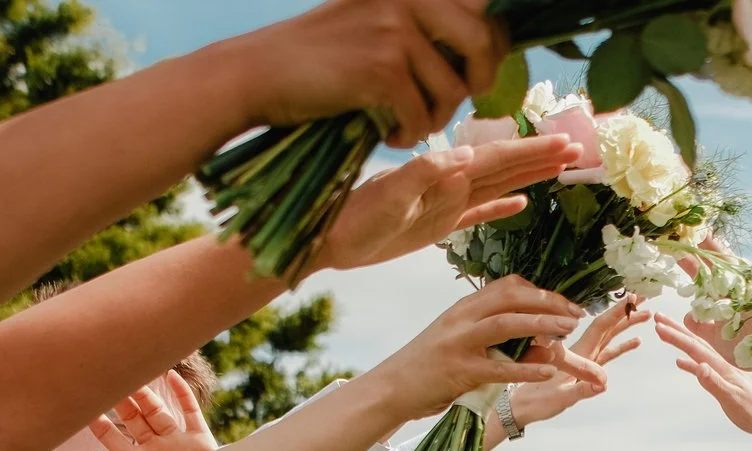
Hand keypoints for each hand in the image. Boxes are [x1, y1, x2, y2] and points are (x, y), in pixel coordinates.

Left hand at [86, 370, 215, 450]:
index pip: (112, 437)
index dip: (98, 421)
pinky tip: (171, 376)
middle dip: (121, 401)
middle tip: (109, 380)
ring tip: (134, 377)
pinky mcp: (200, 441)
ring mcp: (177, 443)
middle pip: (134, 419)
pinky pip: (190, 412)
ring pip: (158, 412)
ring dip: (146, 396)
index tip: (85, 404)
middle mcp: (154, 450)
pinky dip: (182, 394)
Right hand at [250, 0, 504, 146]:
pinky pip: (422, 116)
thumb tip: (485, 46)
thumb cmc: (321, 57)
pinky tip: (386, 135)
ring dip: (434, 118)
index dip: (492, 44)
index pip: (482, 7)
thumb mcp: (374, 21)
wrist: (258, 73)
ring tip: (405, 123)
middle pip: (483, 42)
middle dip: (477, 82)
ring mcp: (395, 31)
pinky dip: (408, 136)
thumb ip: (421, 25)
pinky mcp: (382, 69)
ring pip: (453, 90)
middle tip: (452, 103)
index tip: (477, 71)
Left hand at [317, 135, 573, 270]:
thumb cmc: (354, 219)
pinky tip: (521, 203)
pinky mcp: (438, 224)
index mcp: (444, 175)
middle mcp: (450, 184)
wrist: (330, 238)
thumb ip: (422, 174)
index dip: (531, 153)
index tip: (563, 146)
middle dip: (541, 158)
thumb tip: (463, 155)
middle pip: (506, 167)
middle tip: (578, 150)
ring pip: (499, 185)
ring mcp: (446, 203)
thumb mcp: (388, 198)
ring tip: (561, 168)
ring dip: (530, 176)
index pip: (497, 160)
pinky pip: (479, 212)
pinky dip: (502, 205)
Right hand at [363, 275, 587, 423]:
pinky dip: (526, 368)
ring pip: (507, 324)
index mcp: (464, 307)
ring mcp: (459, 343)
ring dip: (542, 324)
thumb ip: (496, 338)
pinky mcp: (459, 371)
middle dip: (548, 303)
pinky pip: (499, 367)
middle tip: (576, 314)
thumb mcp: (460, 341)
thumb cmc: (430, 366)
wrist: (392, 387)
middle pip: (512, 297)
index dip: (540, 292)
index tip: (564, 303)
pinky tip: (548, 371)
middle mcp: (462, 318)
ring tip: (569, 331)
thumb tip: (540, 341)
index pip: (508, 286)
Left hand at [490, 298, 645, 443]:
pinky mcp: (583, 368)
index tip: (633, 299)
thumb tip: (604, 382)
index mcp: (576, 354)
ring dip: (626, 327)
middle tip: (646, 298)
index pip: (601, 327)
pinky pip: (606, 353)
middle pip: (608, 327)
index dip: (617, 313)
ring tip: (645, 316)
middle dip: (626, 313)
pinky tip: (635, 342)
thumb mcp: (558, 397)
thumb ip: (580, 390)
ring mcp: (583, 359)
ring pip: (609, 338)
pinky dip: (621, 346)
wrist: (520, 407)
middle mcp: (581, 352)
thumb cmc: (535, 402)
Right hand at [654, 313, 751, 450]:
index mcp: (720, 367)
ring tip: (665, 332)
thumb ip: (714, 383)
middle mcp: (720, 365)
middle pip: (694, 342)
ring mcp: (721, 372)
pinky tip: (680, 362)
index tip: (659, 326)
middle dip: (675, 329)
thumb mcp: (732, 399)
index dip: (676, 337)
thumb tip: (698, 365)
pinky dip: (689, 362)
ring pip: (696, 351)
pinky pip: (701, 367)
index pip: (694, 348)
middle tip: (657, 316)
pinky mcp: (722, 381)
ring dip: (680, 341)